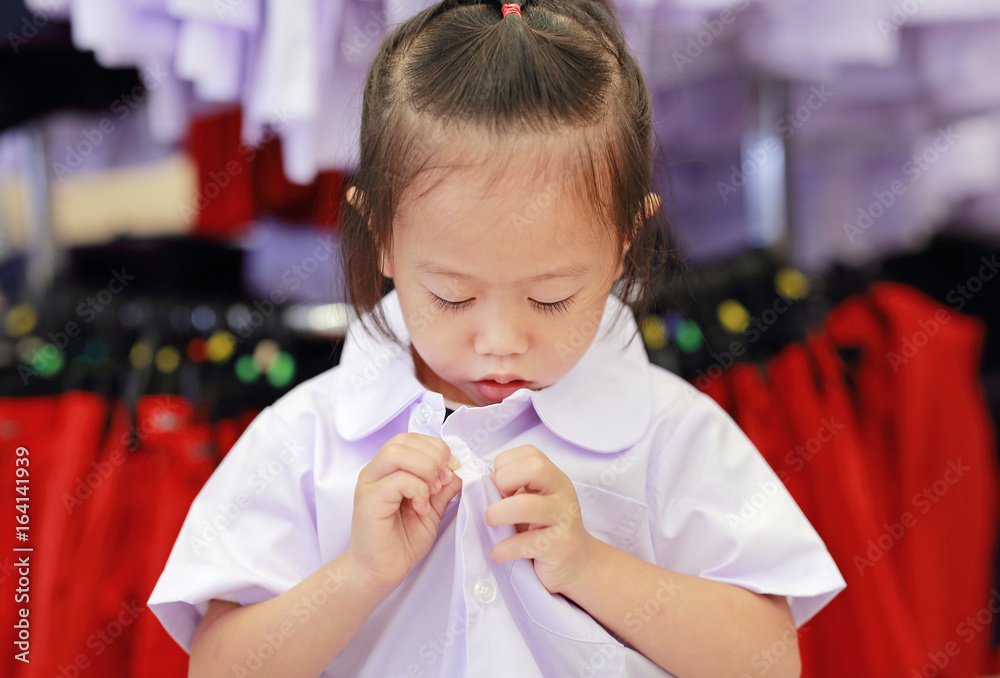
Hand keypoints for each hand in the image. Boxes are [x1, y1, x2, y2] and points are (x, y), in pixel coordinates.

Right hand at [347, 433, 461, 593]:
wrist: (378, 573)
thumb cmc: (400, 543)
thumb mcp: (431, 510)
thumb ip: (442, 489)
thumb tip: (459, 470)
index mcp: (388, 470)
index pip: (410, 439)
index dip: (436, 447)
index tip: (452, 468)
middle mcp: (375, 472)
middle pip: (403, 440)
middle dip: (433, 455)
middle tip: (444, 480)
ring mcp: (369, 484)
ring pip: (397, 452)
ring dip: (425, 468)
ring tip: (433, 491)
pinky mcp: (368, 500)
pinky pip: (397, 480)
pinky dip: (417, 490)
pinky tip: (421, 508)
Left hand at [484, 445, 595, 594]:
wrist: (579, 563)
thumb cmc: (547, 529)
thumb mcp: (532, 501)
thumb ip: (511, 488)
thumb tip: (482, 479)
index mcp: (554, 477)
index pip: (529, 453)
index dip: (506, 465)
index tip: (501, 486)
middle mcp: (562, 492)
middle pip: (534, 467)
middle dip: (505, 480)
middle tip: (497, 501)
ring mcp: (564, 518)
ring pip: (527, 506)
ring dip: (499, 514)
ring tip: (491, 523)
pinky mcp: (560, 546)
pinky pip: (527, 543)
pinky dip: (504, 549)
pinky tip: (497, 553)